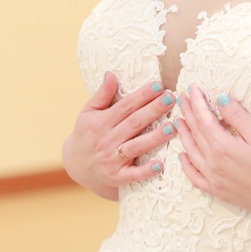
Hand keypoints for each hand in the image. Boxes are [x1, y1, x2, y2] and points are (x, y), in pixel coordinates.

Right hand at [62, 72, 176, 193]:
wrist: (77, 165)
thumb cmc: (87, 134)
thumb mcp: (88, 112)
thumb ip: (101, 95)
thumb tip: (111, 74)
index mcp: (101, 122)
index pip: (125, 106)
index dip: (142, 95)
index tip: (159, 85)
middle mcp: (106, 140)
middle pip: (134, 123)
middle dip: (153, 110)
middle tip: (171, 99)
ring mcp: (112, 159)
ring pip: (136, 146)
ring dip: (155, 137)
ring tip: (174, 126)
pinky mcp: (117, 177)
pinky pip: (133, 174)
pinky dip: (146, 171)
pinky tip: (160, 165)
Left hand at [177, 89, 250, 221]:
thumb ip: (237, 116)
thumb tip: (221, 99)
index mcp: (222, 145)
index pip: (204, 118)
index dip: (197, 102)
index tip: (192, 89)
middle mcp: (212, 162)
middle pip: (195, 133)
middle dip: (188, 114)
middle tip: (182, 99)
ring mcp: (213, 178)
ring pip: (191, 152)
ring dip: (184, 135)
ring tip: (179, 122)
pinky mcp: (217, 191)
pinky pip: (194, 177)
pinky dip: (186, 165)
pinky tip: (183, 156)